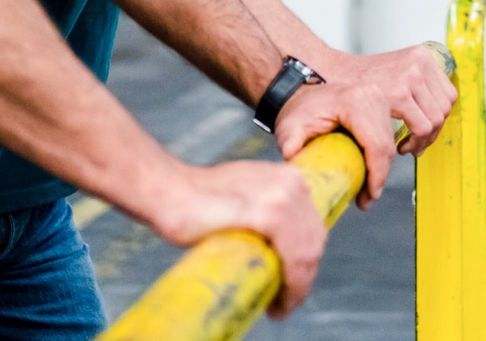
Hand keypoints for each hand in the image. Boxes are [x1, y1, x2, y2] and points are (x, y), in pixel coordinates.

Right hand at [145, 160, 325, 318]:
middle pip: (314, 243)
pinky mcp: (270, 214)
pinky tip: (277, 305)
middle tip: (283, 302)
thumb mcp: (248, 196)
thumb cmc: (199, 200)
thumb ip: (269, 210)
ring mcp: (284, 197)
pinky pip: (294, 259)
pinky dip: (291, 287)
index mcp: (291, 178)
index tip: (291, 285)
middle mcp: (293, 183)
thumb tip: (281, 244)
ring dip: (297, 289)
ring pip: (307, 255)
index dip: (305, 263)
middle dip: (302, 278)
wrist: (171, 191)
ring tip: (279, 307)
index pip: (312, 228)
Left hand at [275, 79, 398, 208]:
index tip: (371, 194)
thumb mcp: (290, 127)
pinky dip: (379, 157)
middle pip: (386, 145)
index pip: (376, 143)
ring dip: (381, 169)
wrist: (300, 93)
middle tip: (367, 198)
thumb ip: (290, 144)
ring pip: (389, 142)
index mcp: (355, 101)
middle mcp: (371, 96)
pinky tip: (367, 172)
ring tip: (366, 190)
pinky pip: (386, 135)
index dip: (377, 173)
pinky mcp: (378, 105)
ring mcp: (377, 99)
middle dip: (380, 176)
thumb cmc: (298, 109)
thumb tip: (294, 163)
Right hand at [329, 45, 457, 156]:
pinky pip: (422, 127)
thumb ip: (417, 84)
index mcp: (422, 56)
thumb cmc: (359, 81)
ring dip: (424, 140)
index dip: (438, 118)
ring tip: (407, 146)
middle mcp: (419, 62)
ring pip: (436, 120)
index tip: (425, 131)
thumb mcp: (395, 71)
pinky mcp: (400, 93)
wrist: (331, 75)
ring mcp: (411, 76)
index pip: (448, 94)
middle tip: (415, 144)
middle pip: (445, 108)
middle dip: (432, 133)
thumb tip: (437, 111)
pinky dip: (415, 142)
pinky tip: (400, 146)